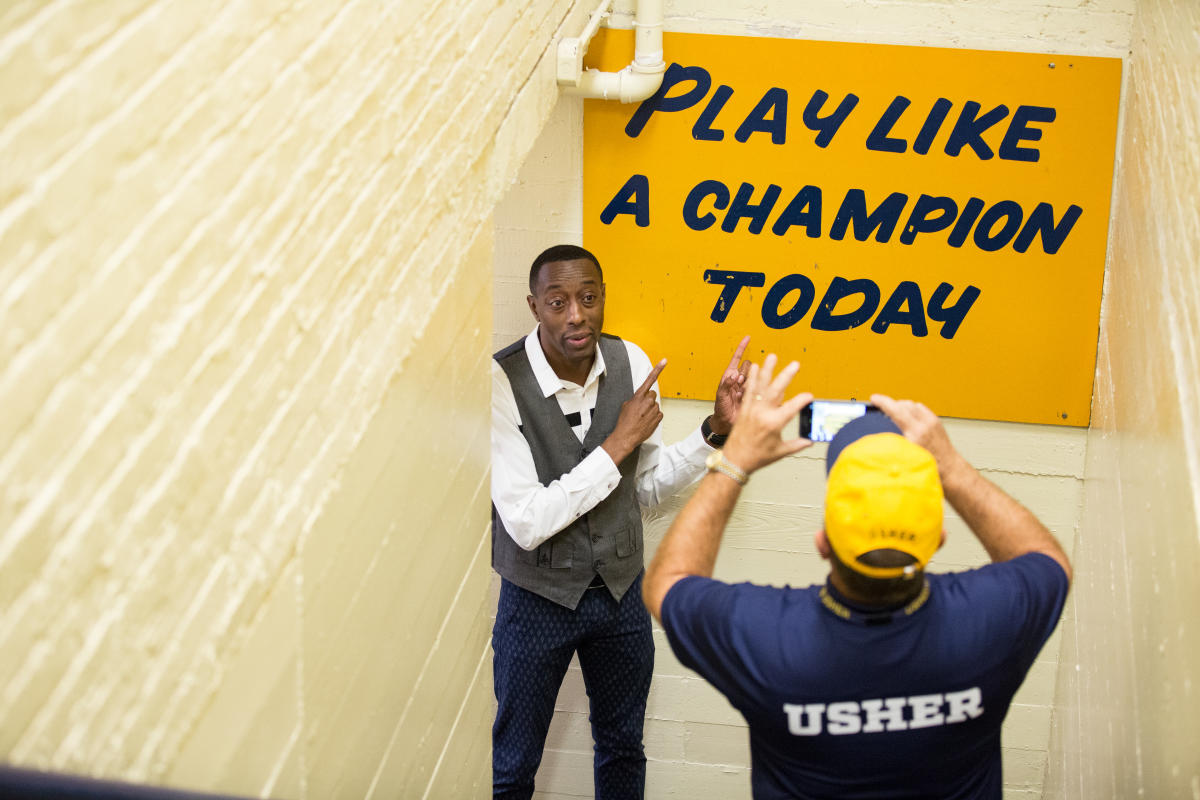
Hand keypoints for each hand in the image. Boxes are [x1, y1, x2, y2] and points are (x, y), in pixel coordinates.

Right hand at [602, 359, 666, 463]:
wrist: (626, 436)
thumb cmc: (624, 422)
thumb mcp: (626, 406)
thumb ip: (636, 399)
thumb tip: (641, 399)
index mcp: (639, 396)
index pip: (650, 379)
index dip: (658, 369)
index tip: (664, 361)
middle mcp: (648, 401)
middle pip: (652, 395)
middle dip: (648, 400)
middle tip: (640, 409)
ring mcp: (654, 409)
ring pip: (655, 405)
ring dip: (650, 409)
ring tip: (642, 417)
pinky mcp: (658, 417)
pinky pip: (658, 414)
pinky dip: (654, 417)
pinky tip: (646, 421)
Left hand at [710, 335, 751, 434]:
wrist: (727, 423)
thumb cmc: (721, 409)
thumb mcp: (720, 397)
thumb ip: (726, 385)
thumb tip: (733, 374)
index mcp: (730, 377)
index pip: (737, 358)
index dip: (742, 348)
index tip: (748, 338)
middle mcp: (739, 380)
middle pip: (748, 366)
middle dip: (746, 372)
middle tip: (739, 385)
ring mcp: (747, 387)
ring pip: (755, 376)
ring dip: (752, 381)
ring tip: (743, 392)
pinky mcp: (754, 394)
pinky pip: (760, 386)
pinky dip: (761, 388)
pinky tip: (759, 393)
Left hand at [721, 354, 812, 473]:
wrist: (735, 460)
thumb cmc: (757, 458)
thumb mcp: (780, 452)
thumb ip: (797, 445)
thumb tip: (810, 441)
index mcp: (774, 424)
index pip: (792, 407)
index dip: (802, 400)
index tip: (810, 396)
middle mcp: (763, 414)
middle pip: (777, 390)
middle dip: (787, 376)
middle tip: (795, 364)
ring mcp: (752, 409)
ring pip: (761, 386)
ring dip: (767, 370)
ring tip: (772, 356)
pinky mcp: (744, 408)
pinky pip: (748, 390)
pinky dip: (752, 378)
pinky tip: (755, 367)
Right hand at [870, 394, 965, 483]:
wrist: (950, 469)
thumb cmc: (930, 467)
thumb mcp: (906, 458)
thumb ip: (893, 445)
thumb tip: (879, 439)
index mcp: (916, 434)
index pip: (896, 411)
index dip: (883, 402)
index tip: (874, 399)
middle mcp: (925, 424)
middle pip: (904, 405)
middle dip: (891, 403)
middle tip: (880, 406)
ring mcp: (932, 421)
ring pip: (912, 404)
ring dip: (901, 406)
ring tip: (893, 412)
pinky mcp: (936, 421)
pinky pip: (920, 408)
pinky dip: (911, 409)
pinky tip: (907, 416)